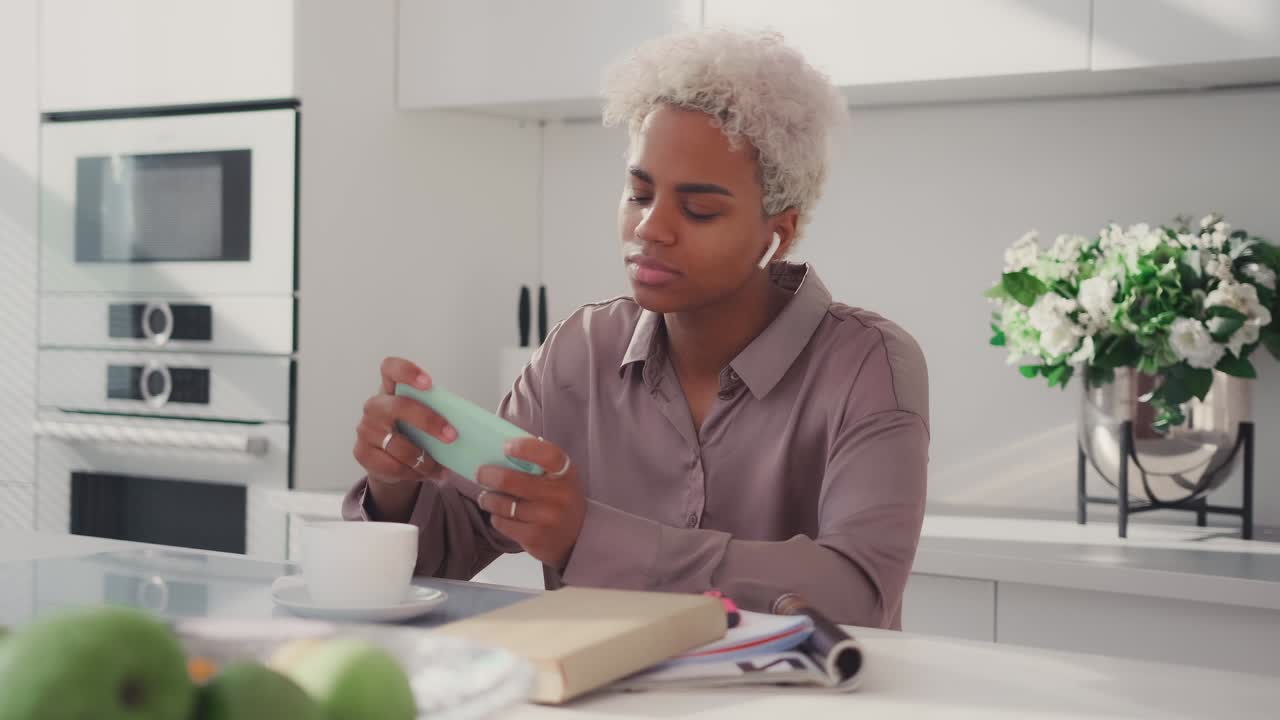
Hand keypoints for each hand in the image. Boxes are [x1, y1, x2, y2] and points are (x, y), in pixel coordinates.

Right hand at [352, 357, 457, 484]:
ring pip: (397, 444)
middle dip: (428, 421)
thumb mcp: (424, 418)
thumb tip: (469, 425)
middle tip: (451, 436)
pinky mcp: (361, 452)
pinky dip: (411, 472)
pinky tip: (424, 474)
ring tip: (440, 468)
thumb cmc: (413, 432)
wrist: (390, 461)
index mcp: (390, 388)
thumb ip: (437, 413)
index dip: (407, 372)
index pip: (390, 368)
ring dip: (423, 458)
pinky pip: (390, 465)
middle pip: (397, 406)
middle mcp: (374, 405)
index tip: (429, 384)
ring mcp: (365, 429)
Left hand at [475, 438, 585, 569]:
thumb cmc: (560, 500)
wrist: (576, 539)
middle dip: (488, 475)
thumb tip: (503, 444)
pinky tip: (499, 514)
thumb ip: (540, 463)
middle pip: (512, 480)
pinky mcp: (534, 537)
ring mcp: (547, 518)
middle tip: (480, 473)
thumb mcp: (561, 479)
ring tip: (486, 497)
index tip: (505, 446)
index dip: (525, 448)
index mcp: (567, 475)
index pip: (549, 455)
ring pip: (503, 504)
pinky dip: (496, 517)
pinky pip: (502, 522)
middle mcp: (559, 496)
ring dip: (488, 498)